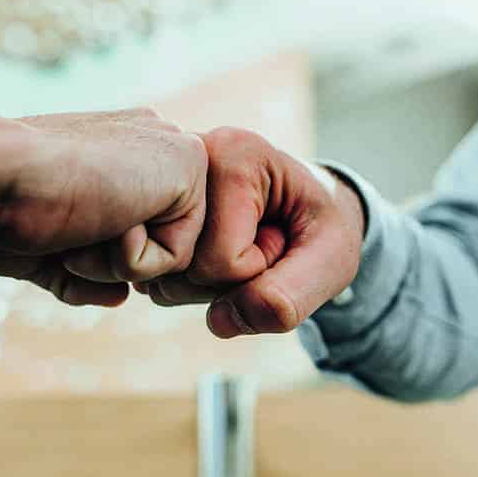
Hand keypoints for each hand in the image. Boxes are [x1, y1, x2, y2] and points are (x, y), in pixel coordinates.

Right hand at [0, 101, 205, 305]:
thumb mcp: (42, 247)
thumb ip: (86, 269)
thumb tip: (122, 296)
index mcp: (121, 150)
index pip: (138, 229)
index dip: (95, 253)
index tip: (55, 226)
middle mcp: (152, 142)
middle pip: (156, 246)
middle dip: (104, 259)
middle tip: (62, 222)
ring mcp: (173, 151)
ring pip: (169, 256)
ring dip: (112, 261)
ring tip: (78, 218)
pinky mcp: (188, 167)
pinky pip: (175, 259)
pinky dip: (126, 259)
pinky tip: (96, 214)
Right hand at [120, 127, 364, 337]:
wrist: (307, 207)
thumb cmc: (322, 227)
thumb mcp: (331, 260)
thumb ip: (288, 295)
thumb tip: (219, 322)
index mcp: (234, 154)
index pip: (221, 260)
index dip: (258, 269)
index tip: (279, 235)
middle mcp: (184, 160)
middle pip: (184, 270)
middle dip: (228, 280)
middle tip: (259, 240)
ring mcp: (158, 188)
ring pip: (164, 280)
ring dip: (207, 284)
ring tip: (238, 243)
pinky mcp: (146, 215)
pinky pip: (153, 277)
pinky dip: (186, 280)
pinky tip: (211, 250)